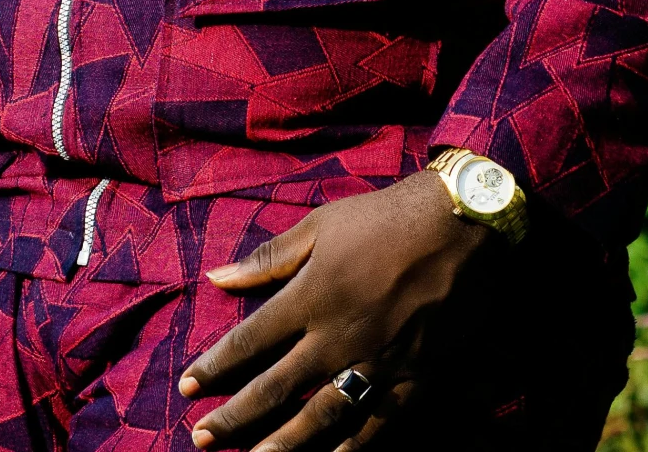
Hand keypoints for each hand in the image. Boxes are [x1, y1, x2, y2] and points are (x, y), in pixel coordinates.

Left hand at [178, 170, 497, 451]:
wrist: (460, 224)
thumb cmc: (384, 218)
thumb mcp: (321, 225)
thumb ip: (269, 258)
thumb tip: (217, 277)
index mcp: (311, 297)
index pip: (250, 342)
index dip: (216, 367)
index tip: (188, 386)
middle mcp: (337, 338)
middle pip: (276, 389)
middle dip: (236, 417)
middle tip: (202, 439)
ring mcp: (377, 362)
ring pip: (321, 415)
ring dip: (284, 444)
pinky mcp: (415, 375)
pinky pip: (378, 422)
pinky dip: (352, 445)